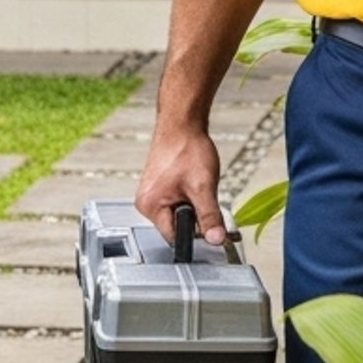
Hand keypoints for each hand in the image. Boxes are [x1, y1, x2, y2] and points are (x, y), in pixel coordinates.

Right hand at [136, 124, 224, 247]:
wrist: (183, 123)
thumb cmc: (186, 148)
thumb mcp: (203, 186)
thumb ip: (209, 216)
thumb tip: (216, 239)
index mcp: (150, 206)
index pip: (175, 237)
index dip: (196, 233)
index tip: (211, 226)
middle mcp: (147, 202)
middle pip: (178, 227)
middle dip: (196, 216)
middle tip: (204, 194)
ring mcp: (153, 194)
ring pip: (181, 214)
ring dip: (195, 204)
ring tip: (198, 183)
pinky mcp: (160, 187)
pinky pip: (179, 202)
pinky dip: (191, 196)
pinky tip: (194, 180)